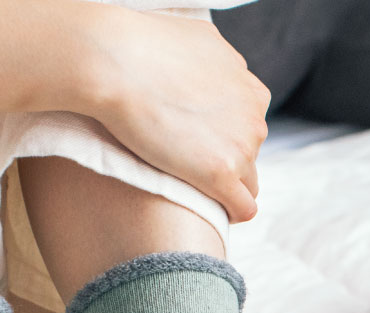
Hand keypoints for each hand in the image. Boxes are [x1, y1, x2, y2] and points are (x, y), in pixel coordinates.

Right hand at [83, 12, 270, 222]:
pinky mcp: (221, 173)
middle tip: (189, 162)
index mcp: (250, 89)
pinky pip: (243, 207)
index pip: (251, 126)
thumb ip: (218, 66)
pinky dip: (232, 213)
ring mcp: (241, 147)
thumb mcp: (201, 42)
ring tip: (194, 187)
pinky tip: (218, 214)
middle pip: (250, 154)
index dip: (228, 137)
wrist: (115, 62)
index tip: (203, 142)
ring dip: (226, 186)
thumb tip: (214, 75)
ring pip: (248, 182)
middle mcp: (254, 117)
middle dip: (227, 160)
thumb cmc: (143, 47)